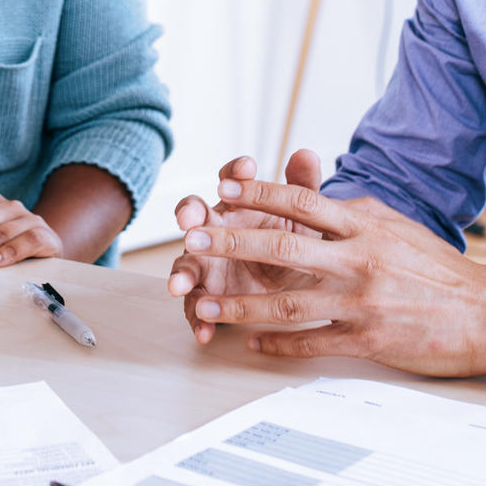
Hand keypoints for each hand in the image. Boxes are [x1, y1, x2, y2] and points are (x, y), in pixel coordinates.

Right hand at [168, 152, 327, 343]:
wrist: (295, 280)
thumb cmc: (292, 240)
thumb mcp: (304, 218)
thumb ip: (302, 188)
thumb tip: (306, 154)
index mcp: (238, 204)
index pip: (231, 180)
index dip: (235, 173)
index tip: (247, 167)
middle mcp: (216, 230)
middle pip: (195, 217)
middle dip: (189, 216)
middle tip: (189, 220)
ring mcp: (207, 264)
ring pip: (187, 265)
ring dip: (181, 274)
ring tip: (178, 285)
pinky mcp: (208, 297)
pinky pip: (198, 309)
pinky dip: (199, 320)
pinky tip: (204, 330)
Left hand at [177, 150, 485, 377]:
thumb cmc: (441, 272)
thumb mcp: (397, 229)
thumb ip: (354, 215)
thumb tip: (319, 202)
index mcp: (365, 226)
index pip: (301, 202)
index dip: (258, 195)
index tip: (223, 190)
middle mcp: (359, 260)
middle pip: (282, 248)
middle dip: (230, 243)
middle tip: (192, 240)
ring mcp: (361, 302)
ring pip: (287, 303)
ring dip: (240, 305)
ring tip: (206, 305)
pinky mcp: (367, 340)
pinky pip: (311, 343)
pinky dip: (278, 344)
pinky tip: (253, 343)